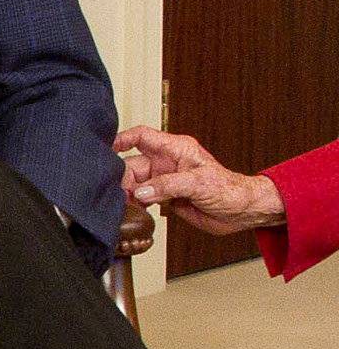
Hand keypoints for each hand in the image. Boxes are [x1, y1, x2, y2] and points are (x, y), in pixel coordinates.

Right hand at [113, 125, 286, 234]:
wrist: (241, 211)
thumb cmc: (229, 190)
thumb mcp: (198, 184)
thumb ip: (167, 186)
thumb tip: (141, 191)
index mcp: (176, 149)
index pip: (142, 136)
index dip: (123, 139)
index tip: (107, 148)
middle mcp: (167, 162)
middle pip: (133, 164)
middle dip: (123, 178)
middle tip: (120, 194)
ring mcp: (165, 180)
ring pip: (135, 184)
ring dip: (128, 194)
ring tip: (126, 206)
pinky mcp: (165, 197)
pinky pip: (143, 198)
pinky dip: (135, 205)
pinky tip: (135, 212)